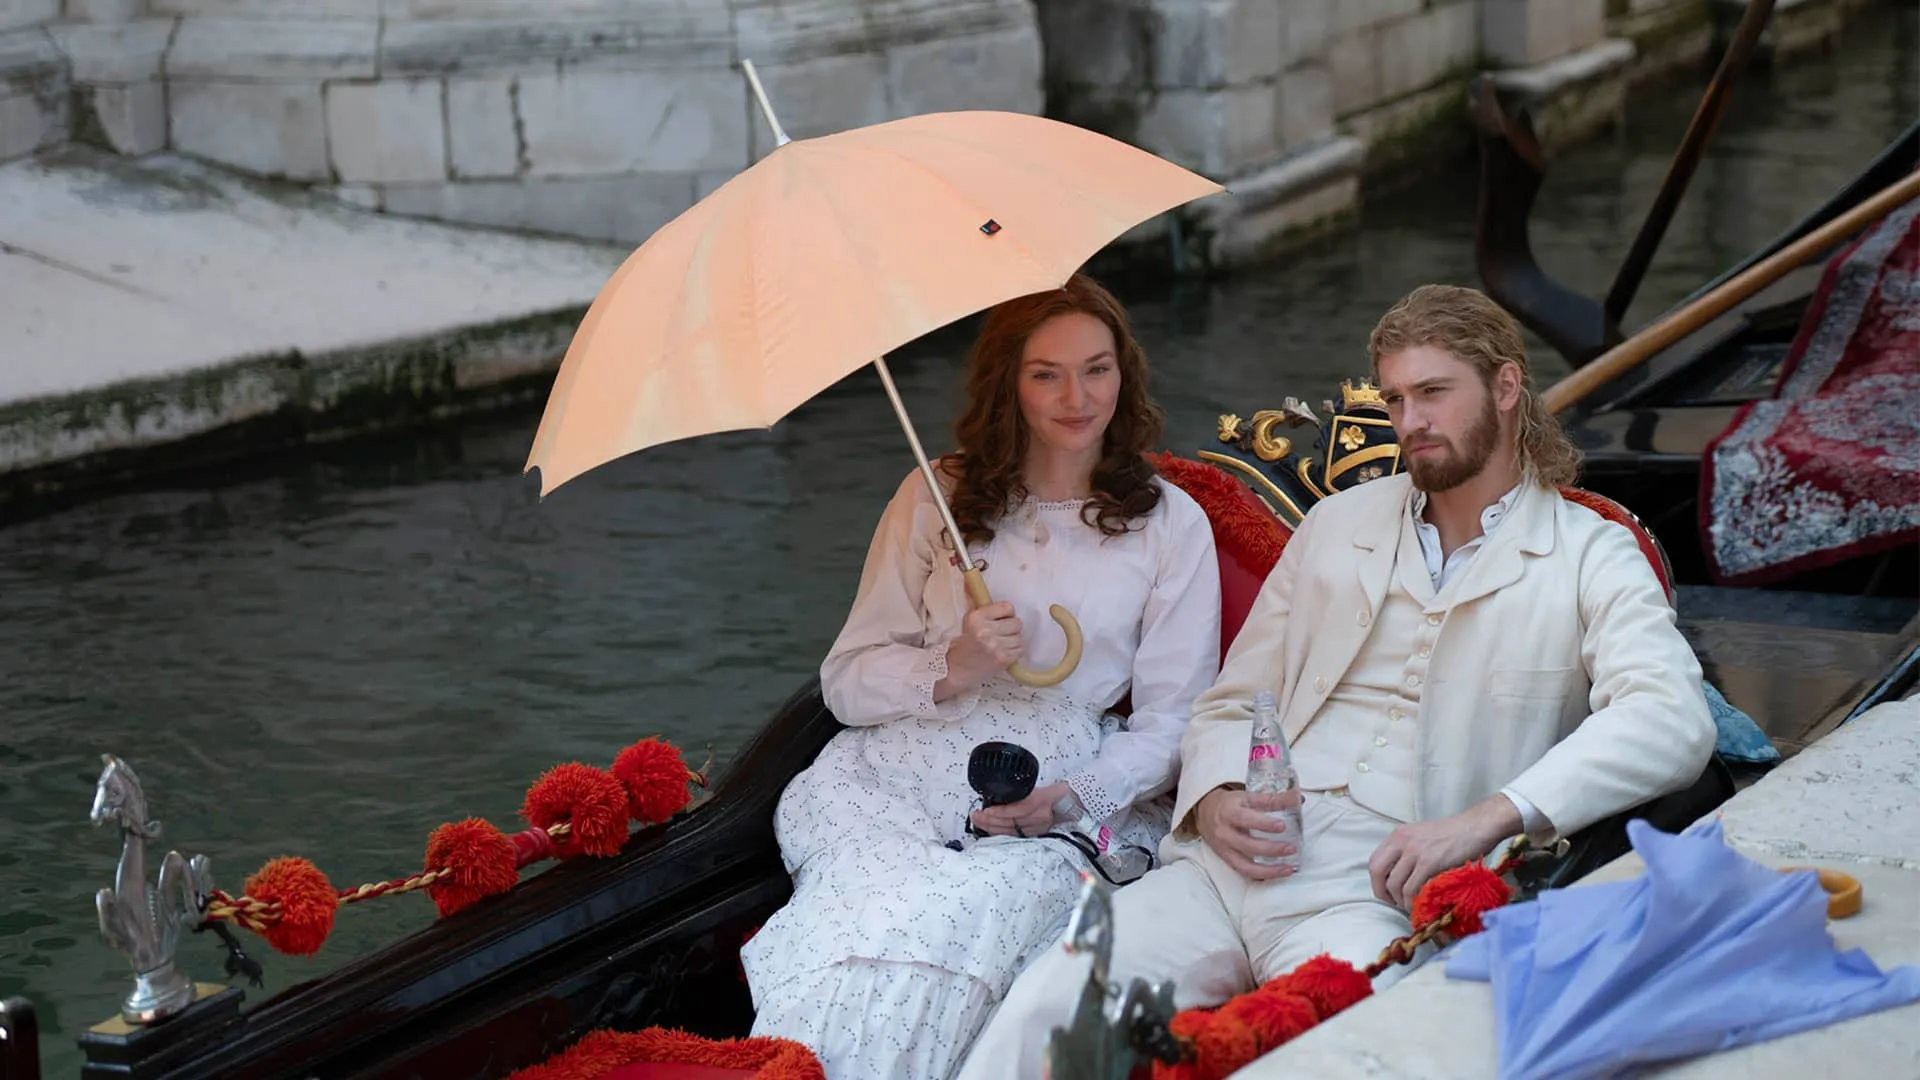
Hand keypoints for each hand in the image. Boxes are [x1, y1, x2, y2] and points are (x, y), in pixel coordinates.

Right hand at [944, 601, 1023, 688]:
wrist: (957, 669)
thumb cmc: (964, 645)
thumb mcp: (969, 621)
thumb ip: (985, 609)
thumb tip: (986, 591)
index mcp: (977, 617)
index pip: (1008, 607)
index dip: (1007, 614)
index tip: (1001, 620)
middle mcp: (986, 630)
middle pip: (1017, 623)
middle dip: (1012, 628)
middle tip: (1002, 634)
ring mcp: (995, 646)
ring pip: (1019, 638)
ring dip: (1013, 641)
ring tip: (1002, 645)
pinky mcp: (1002, 659)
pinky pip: (1019, 651)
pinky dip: (1014, 652)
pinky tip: (1003, 653)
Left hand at [971, 781, 1071, 836]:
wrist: (1069, 801)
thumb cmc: (1052, 792)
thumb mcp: (1035, 787)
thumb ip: (1020, 793)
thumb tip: (996, 797)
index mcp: (1041, 800)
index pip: (1017, 809)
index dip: (1000, 812)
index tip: (985, 810)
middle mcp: (1041, 816)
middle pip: (1012, 822)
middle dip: (990, 820)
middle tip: (975, 816)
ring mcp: (1039, 827)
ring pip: (1012, 831)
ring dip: (992, 828)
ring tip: (978, 822)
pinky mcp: (1037, 833)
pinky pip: (1016, 835)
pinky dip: (1001, 833)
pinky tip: (991, 830)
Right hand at [1195, 786, 1300, 881]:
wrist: (1205, 812)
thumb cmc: (1230, 804)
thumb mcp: (1246, 796)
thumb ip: (1271, 799)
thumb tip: (1298, 798)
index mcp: (1230, 810)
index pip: (1248, 817)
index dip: (1265, 822)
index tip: (1282, 826)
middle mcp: (1225, 830)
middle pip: (1248, 844)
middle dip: (1271, 848)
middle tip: (1291, 847)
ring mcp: (1225, 847)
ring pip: (1247, 863)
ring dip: (1270, 868)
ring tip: (1289, 867)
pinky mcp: (1227, 859)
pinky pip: (1245, 871)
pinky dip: (1263, 875)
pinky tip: (1279, 872)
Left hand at [1368, 796, 1520, 908]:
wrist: (1477, 827)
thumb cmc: (1453, 834)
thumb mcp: (1421, 836)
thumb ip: (1406, 851)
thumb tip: (1399, 877)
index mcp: (1398, 835)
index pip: (1374, 861)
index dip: (1377, 881)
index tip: (1386, 892)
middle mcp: (1401, 841)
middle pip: (1378, 873)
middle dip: (1382, 893)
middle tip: (1394, 903)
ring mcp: (1414, 852)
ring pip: (1394, 884)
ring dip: (1400, 901)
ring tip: (1411, 906)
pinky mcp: (1429, 863)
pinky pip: (1412, 889)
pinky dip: (1413, 902)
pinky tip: (1420, 905)